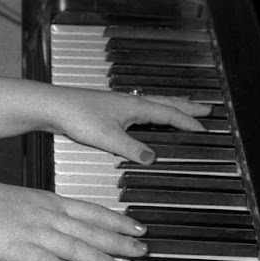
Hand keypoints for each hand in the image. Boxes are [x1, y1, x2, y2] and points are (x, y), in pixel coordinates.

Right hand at [0, 176, 147, 260]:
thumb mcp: (29, 200)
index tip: (139, 227)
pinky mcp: (16, 248)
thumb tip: (71, 224)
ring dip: (98, 259)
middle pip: (90, 230)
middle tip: (142, 250)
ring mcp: (33, 232)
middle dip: (120, 242)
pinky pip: (40, 259)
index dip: (118, 220)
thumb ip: (52, 213)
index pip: (93, 211)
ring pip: (72, 245)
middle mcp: (48, 216)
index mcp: (51, 202)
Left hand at [51, 87, 211, 164]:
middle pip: (166, 103)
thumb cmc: (77, 116)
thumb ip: (132, 149)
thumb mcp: (108, 137)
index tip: (205, 128)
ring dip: (172, 107)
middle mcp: (130, 102)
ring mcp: (120, 104)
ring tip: (184, 110)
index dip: (188, 122)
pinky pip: (142, 109)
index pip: (169, 113)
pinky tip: (149, 119)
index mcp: (135, 106)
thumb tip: (153, 158)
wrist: (53, 106)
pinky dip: (154, 112)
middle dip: (187, 107)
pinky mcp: (110, 110)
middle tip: (206, 109)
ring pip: (154, 104)